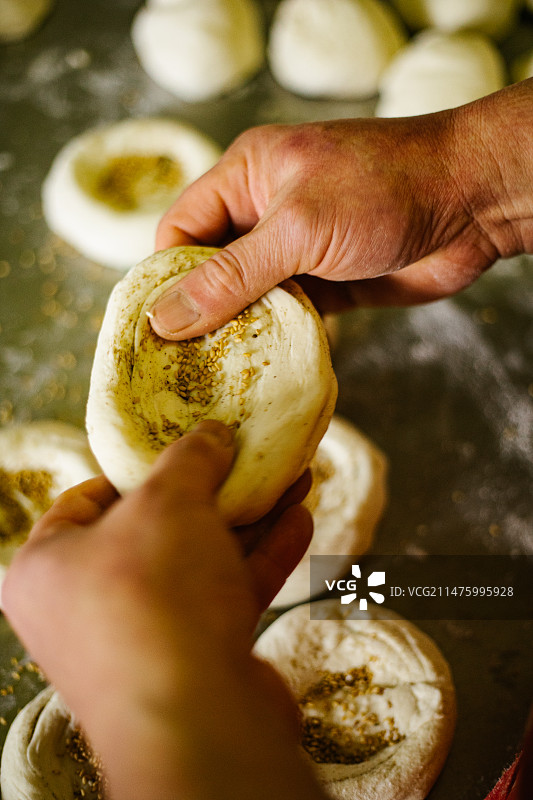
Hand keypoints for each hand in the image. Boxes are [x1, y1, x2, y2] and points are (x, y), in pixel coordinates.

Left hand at [2, 421, 324, 799]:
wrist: (198, 724)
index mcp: (50, 568)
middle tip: (247, 457)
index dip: (138, 466)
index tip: (181, 445)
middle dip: (212, 491)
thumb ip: (191, 458)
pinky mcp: (193, 661)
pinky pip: (225, 596)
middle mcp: (88, 607)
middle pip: (156, 530)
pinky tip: (299, 520)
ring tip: (291, 479)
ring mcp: (144, 637)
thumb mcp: (169, 501)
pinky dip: (262, 558)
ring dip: (249, 520)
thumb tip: (211, 434)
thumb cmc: (156, 598)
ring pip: (200, 562)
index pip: (87, 499)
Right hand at [149, 79, 532, 340]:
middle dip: (198, 310)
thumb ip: (232, 275)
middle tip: (180, 364)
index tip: (155, 329)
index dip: (164, 276)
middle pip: (211, 267)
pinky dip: (275, 337)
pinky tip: (261, 367)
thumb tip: (166, 316)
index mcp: (247, 175)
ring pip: (247, 295)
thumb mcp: (298, 228)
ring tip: (214, 375)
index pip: (181, 228)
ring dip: (237, 329)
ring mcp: (297, 249)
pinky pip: (285, 313)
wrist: (474, 203)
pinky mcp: (327, 282)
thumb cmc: (387, 189)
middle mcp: (266, 210)